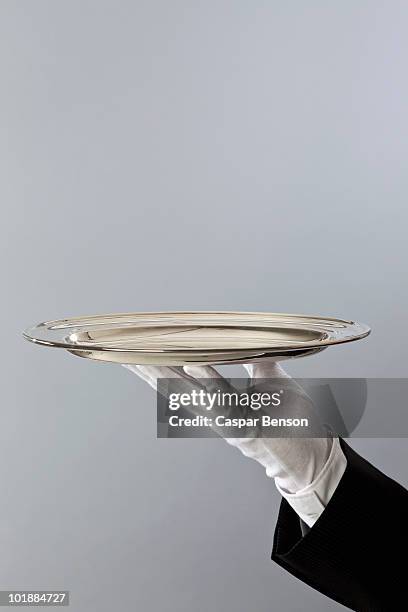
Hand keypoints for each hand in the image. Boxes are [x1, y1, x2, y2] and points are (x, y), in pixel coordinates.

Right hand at [123, 360, 332, 494]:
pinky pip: (224, 401)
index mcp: (220, 402)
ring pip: (191, 395)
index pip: (182, 380)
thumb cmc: (294, 419)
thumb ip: (256, 363)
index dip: (158, 367)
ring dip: (167, 374)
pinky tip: (193, 367)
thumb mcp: (273, 383)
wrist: (316, 458)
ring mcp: (230, 422)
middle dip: (149, 370)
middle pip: (176, 388)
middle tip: (123, 353)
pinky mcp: (247, 428)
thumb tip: (247, 339)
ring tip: (144, 356)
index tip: (136, 352)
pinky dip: (207, 383)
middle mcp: (219, 414)